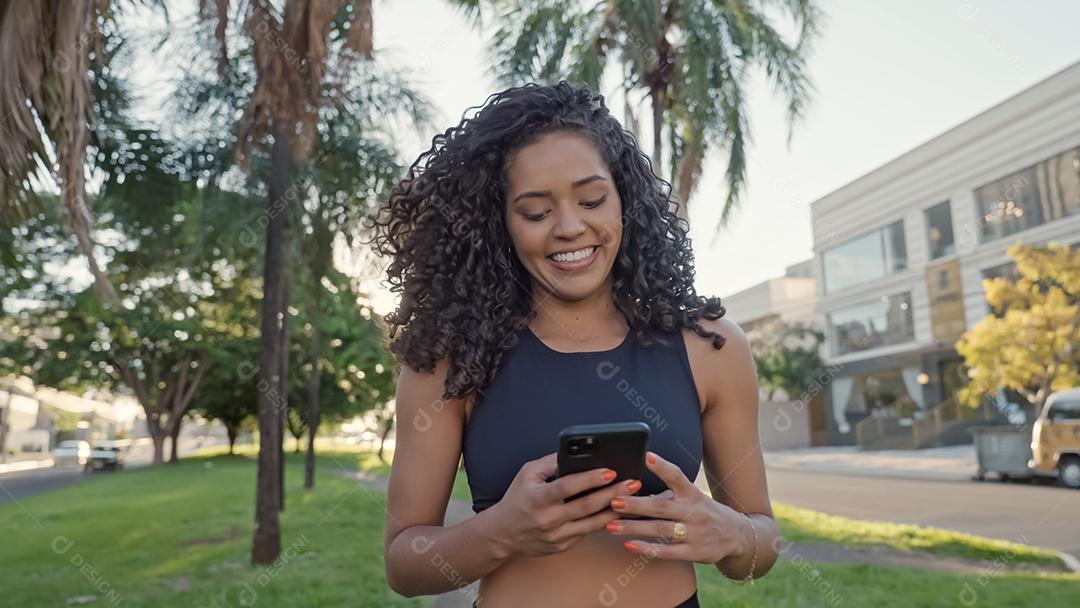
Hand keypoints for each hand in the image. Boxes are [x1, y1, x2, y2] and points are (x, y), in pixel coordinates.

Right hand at [489, 451, 641, 557]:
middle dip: (613, 493)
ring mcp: (556, 536)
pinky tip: (618, 512)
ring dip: (615, 510)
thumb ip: (551, 462)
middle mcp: (548, 519)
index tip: (610, 471)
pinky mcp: (562, 546)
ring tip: (633, 498)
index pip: (568, 487)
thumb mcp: (527, 474)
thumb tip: (576, 451)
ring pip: (592, 524)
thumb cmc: (516, 499)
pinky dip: (604, 522)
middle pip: (586, 506)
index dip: (590, 479)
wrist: (502, 534)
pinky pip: (587, 533)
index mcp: (538, 498)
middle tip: (633, 482)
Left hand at [603, 451, 749, 562]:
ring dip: (634, 528)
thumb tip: (635, 485)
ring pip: (660, 530)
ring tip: (611, 525)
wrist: (736, 536)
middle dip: (636, 504)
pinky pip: (667, 551)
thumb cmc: (705, 512)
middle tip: (614, 500)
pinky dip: (647, 548)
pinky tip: (629, 545)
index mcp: (692, 494)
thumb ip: (669, 492)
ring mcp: (695, 533)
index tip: (646, 456)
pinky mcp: (694, 552)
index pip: (677, 476)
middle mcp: (694, 512)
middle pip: (661, 507)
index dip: (662, 467)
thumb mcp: (693, 496)